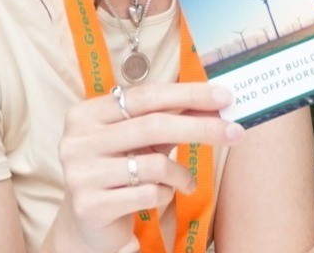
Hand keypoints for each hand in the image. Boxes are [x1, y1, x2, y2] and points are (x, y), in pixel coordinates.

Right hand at [47, 82, 243, 252]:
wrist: (89, 221)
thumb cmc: (123, 169)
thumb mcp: (145, 140)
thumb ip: (174, 118)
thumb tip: (220, 101)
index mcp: (87, 114)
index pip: (146, 96)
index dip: (188, 93)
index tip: (225, 97)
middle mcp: (77, 141)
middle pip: (153, 125)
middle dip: (202, 127)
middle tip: (236, 132)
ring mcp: (80, 174)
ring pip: (155, 165)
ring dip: (181, 175)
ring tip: (185, 182)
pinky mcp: (90, 206)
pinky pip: (150, 194)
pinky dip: (167, 195)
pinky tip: (160, 198)